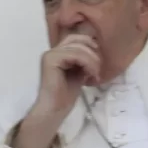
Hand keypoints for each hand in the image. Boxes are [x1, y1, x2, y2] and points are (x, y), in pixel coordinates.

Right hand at [11, 32, 99, 147]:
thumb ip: (84, 60)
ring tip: (94, 75)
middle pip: (78, 39)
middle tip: (97, 70)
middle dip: (93, 53)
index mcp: (58, 52)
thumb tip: (96, 48)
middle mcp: (52, 50)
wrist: (55, 109)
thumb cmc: (66, 94)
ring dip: (92, 61)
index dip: (91, 46)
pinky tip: (89, 76)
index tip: (98, 63)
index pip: (77, 38)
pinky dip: (87, 64)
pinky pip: (75, 55)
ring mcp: (50, 54)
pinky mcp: (50, 60)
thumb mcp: (79, 72)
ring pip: (79, 47)